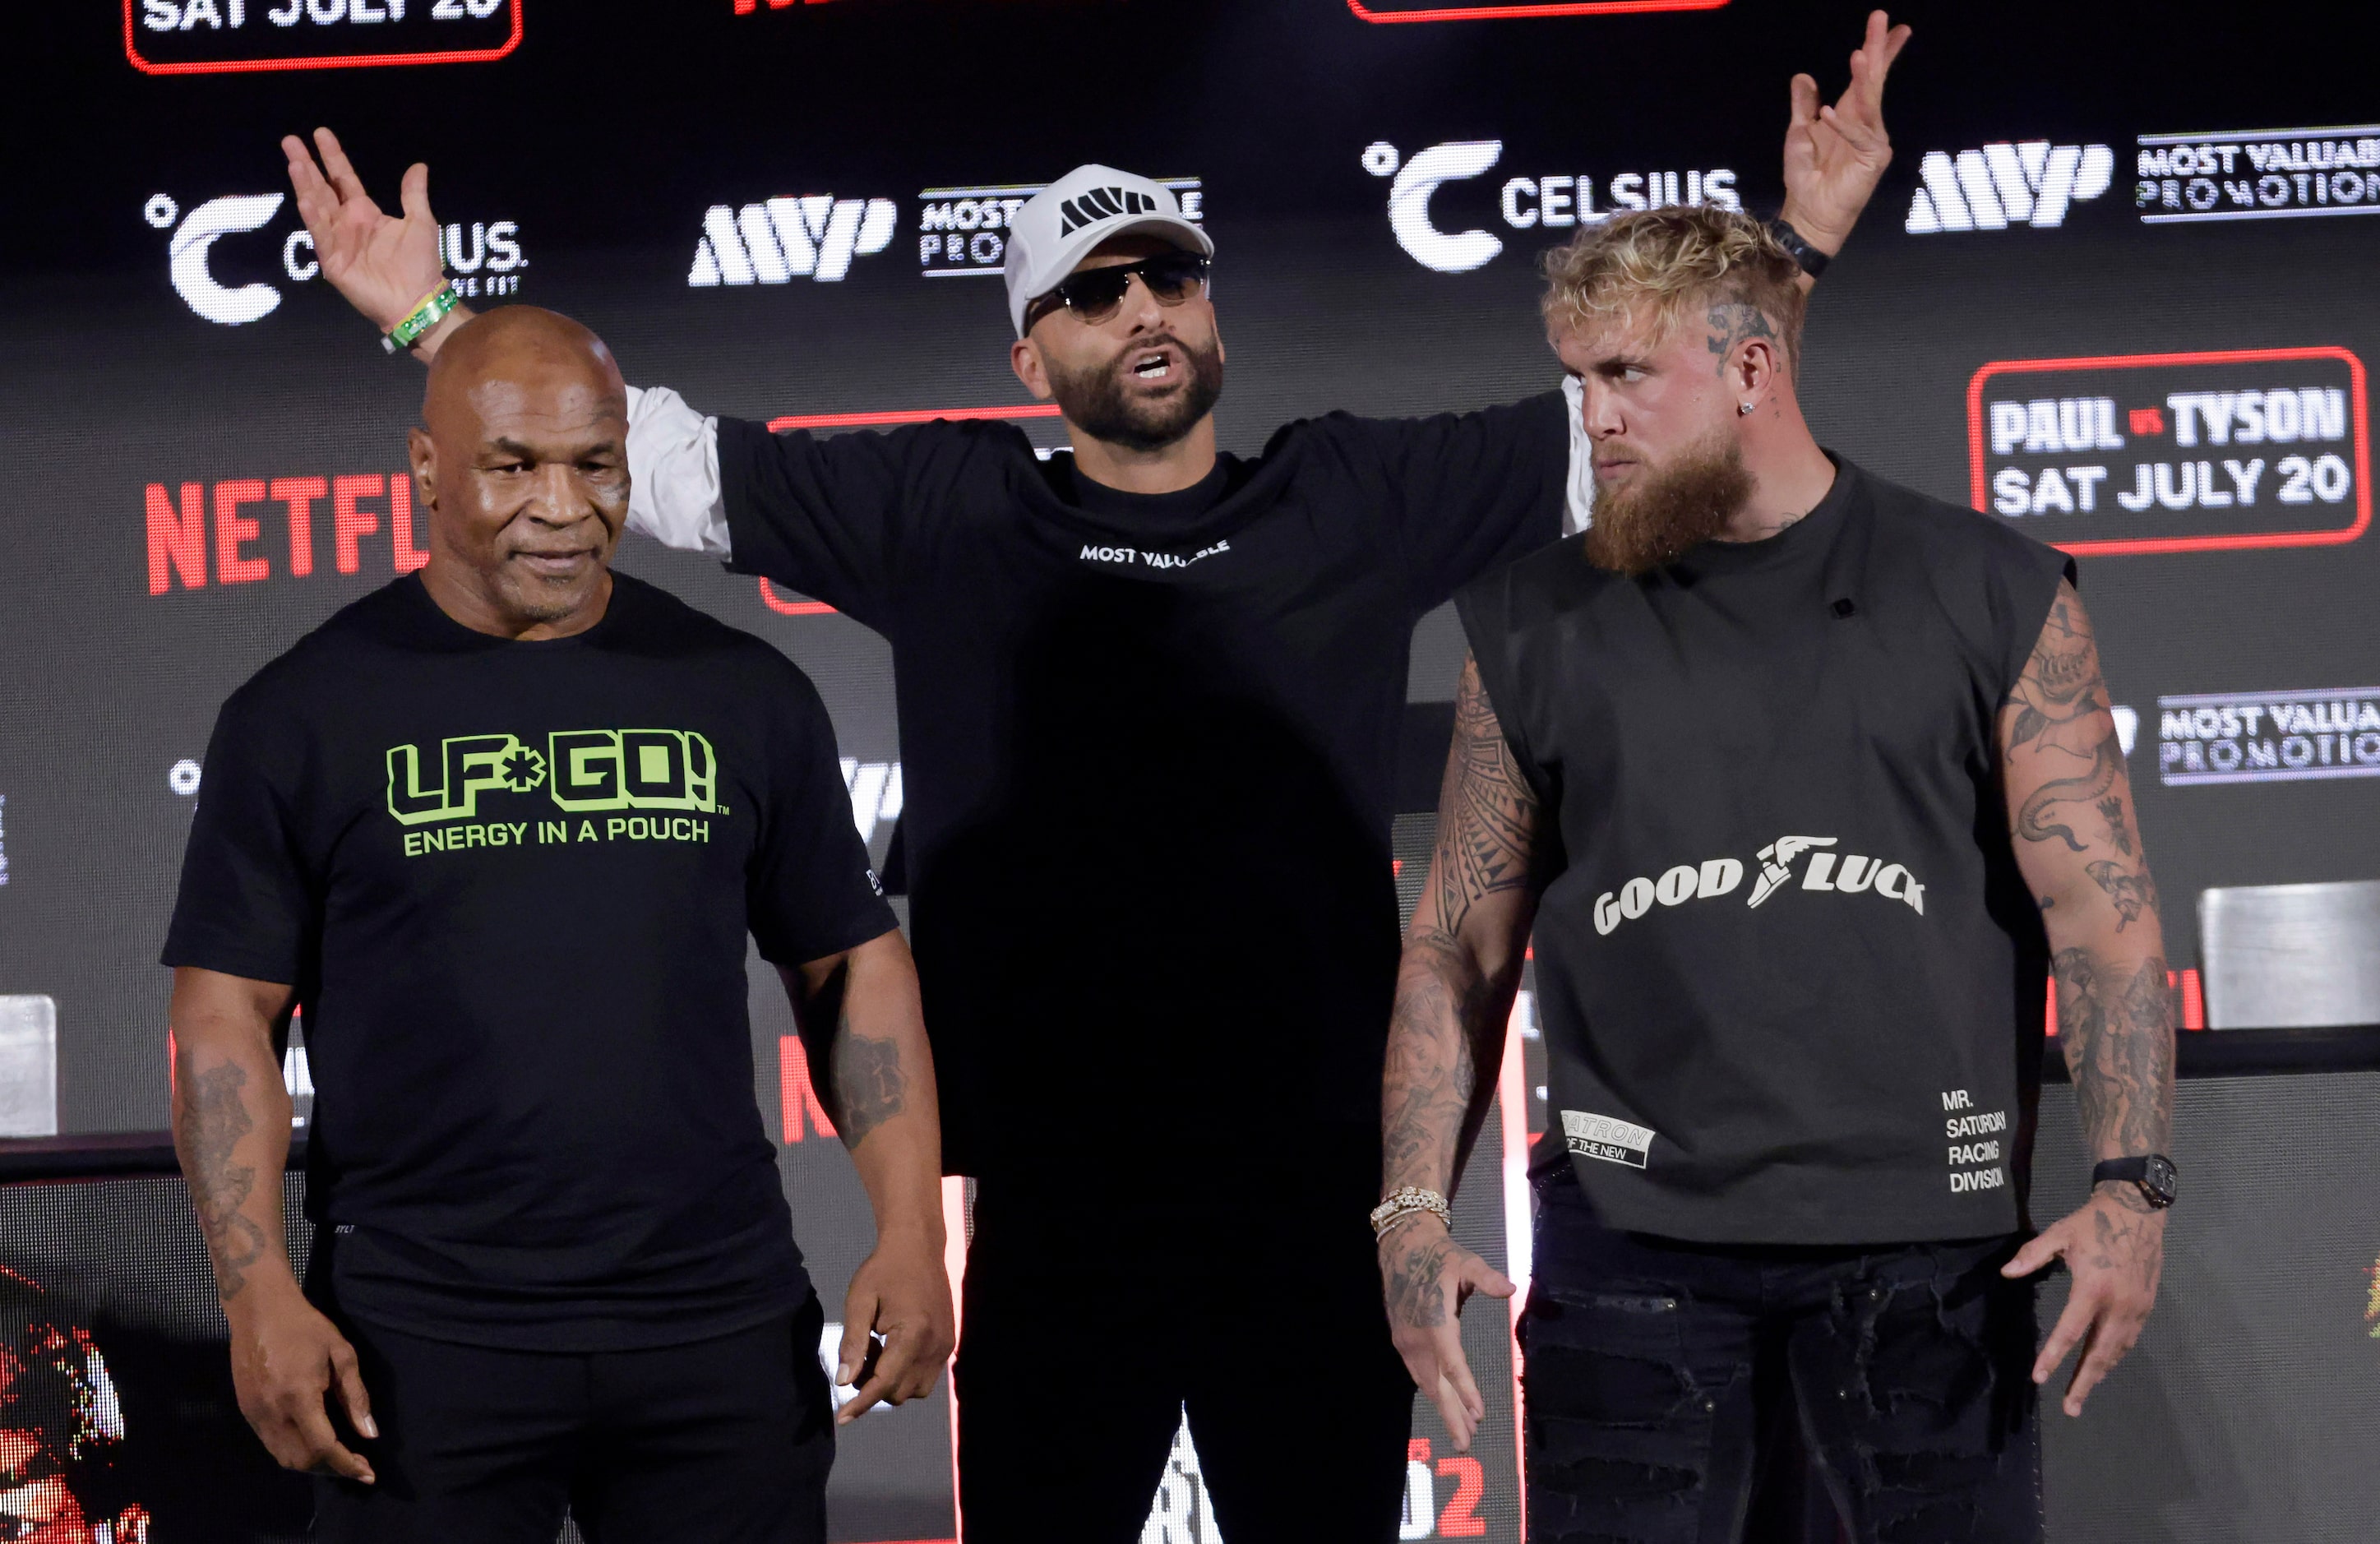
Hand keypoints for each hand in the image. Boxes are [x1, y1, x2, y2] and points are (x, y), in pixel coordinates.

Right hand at [227, 1287, 376, 1481]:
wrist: (259, 1310)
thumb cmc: (306, 1327)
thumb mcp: (342, 1354)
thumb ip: (356, 1397)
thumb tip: (369, 1434)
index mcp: (299, 1397)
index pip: (323, 1447)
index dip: (347, 1465)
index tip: (368, 1473)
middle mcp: (272, 1412)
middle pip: (301, 1460)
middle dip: (331, 1469)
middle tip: (356, 1464)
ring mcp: (254, 1414)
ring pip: (283, 1457)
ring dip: (312, 1465)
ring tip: (338, 1457)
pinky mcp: (245, 1411)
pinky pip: (271, 1445)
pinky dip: (294, 1452)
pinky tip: (312, 1442)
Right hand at [281, 127, 448, 338]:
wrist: (418, 300)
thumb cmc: (420, 264)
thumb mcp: (421, 222)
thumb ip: (413, 194)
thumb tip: (418, 166)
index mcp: (365, 212)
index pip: (343, 179)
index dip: (332, 157)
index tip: (320, 134)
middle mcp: (347, 223)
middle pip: (322, 188)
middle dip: (306, 165)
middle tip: (290, 140)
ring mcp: (337, 241)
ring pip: (317, 207)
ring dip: (305, 185)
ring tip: (295, 163)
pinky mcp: (333, 261)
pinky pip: (321, 236)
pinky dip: (313, 218)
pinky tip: (305, 199)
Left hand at [834, 1229, 953, 1424]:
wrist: (918, 1246)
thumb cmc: (883, 1270)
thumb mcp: (860, 1301)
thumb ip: (853, 1343)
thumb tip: (844, 1382)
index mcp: (913, 1335)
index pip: (884, 1383)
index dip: (861, 1403)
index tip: (842, 1419)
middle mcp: (934, 1346)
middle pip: (900, 1393)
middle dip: (874, 1386)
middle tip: (860, 1354)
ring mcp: (945, 1346)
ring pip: (916, 1390)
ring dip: (892, 1382)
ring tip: (878, 1350)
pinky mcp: (948, 1343)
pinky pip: (926, 1376)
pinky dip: (906, 1373)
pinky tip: (893, 1348)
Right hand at [1379, 1216, 1514, 1451]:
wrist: (1403, 1249)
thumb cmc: (1440, 1257)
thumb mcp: (1466, 1262)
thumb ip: (1487, 1278)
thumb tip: (1511, 1289)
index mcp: (1435, 1321)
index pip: (1452, 1362)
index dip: (1466, 1390)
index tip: (1479, 1414)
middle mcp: (1418, 1338)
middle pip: (1436, 1384)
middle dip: (1451, 1415)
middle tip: (1466, 1444)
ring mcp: (1407, 1342)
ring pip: (1427, 1383)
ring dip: (1444, 1408)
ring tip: (1462, 1433)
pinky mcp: (1403, 1341)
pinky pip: (1419, 1374)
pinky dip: (1435, 1393)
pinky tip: (1446, 1404)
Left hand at [1778, 10, 1911, 255]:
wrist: (1808, 211)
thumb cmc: (1806, 176)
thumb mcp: (1799, 133)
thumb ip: (1804, 105)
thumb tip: (1803, 76)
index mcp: (1850, 113)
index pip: (1869, 76)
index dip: (1879, 50)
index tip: (1891, 26)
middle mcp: (1866, 123)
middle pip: (1874, 79)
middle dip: (1877, 48)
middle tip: (1880, 18)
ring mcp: (1873, 140)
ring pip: (1870, 102)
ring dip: (1863, 78)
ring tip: (1859, 54)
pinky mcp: (1874, 159)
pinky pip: (1858, 135)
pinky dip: (1843, 124)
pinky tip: (1828, 113)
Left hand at [2002, 1187, 2165, 1416]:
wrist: (2138, 1211)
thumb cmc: (2093, 1223)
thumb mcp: (2059, 1234)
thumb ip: (2032, 1255)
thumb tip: (2006, 1273)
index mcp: (2093, 1289)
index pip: (2070, 1332)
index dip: (2053, 1357)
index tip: (2040, 1378)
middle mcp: (2118, 1305)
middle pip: (2099, 1354)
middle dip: (2083, 1383)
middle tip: (2069, 1409)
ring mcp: (2137, 1308)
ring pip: (2117, 1351)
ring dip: (2100, 1373)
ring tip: (2083, 1393)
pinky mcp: (2147, 1306)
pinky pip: (2130, 1339)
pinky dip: (2115, 1356)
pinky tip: (2104, 1364)